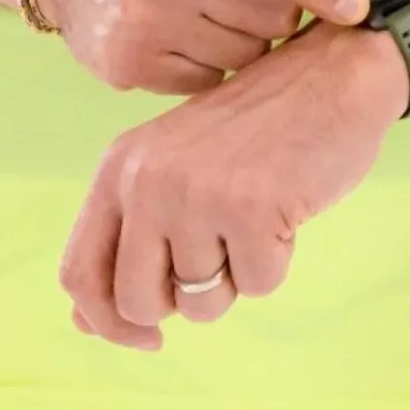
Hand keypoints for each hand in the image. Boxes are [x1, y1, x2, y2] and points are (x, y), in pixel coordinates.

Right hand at [33, 0, 403, 95]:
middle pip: (264, 17)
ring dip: (247, 43)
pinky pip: (206, 85)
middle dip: (276, 13)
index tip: (360, 6)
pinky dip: (212, 66)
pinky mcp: (124, 67)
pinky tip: (189, 36)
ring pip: (241, 57)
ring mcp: (137, 22)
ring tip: (214, 12)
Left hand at [60, 14, 409, 348]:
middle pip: (137, 303)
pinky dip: (277, 260)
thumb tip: (82, 322)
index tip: (150, 335)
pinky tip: (283, 208)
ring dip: (236, 276)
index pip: (79, 273)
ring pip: (201, 303)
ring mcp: (196, 194)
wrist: (330, 75)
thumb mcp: (173, 169)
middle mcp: (146, 180)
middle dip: (183, 302)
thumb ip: (128, 238)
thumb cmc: (253, 132)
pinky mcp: (250, 208)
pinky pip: (258, 286)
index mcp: (119, 168)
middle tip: (220, 256)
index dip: (107, 322)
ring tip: (253, 215)